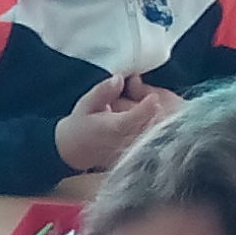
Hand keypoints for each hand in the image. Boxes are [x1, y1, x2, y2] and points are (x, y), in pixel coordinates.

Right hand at [55, 73, 175, 174]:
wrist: (74, 150)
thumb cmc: (81, 124)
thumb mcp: (86, 103)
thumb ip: (103, 91)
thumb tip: (119, 79)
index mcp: (113, 127)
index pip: (133, 118)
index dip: (146, 108)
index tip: (154, 97)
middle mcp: (124, 141)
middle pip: (148, 128)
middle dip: (157, 115)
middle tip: (159, 104)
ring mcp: (130, 151)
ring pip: (151, 137)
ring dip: (158, 125)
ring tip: (160, 113)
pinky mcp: (134, 156)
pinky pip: (150, 144)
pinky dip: (155, 134)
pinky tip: (154, 126)